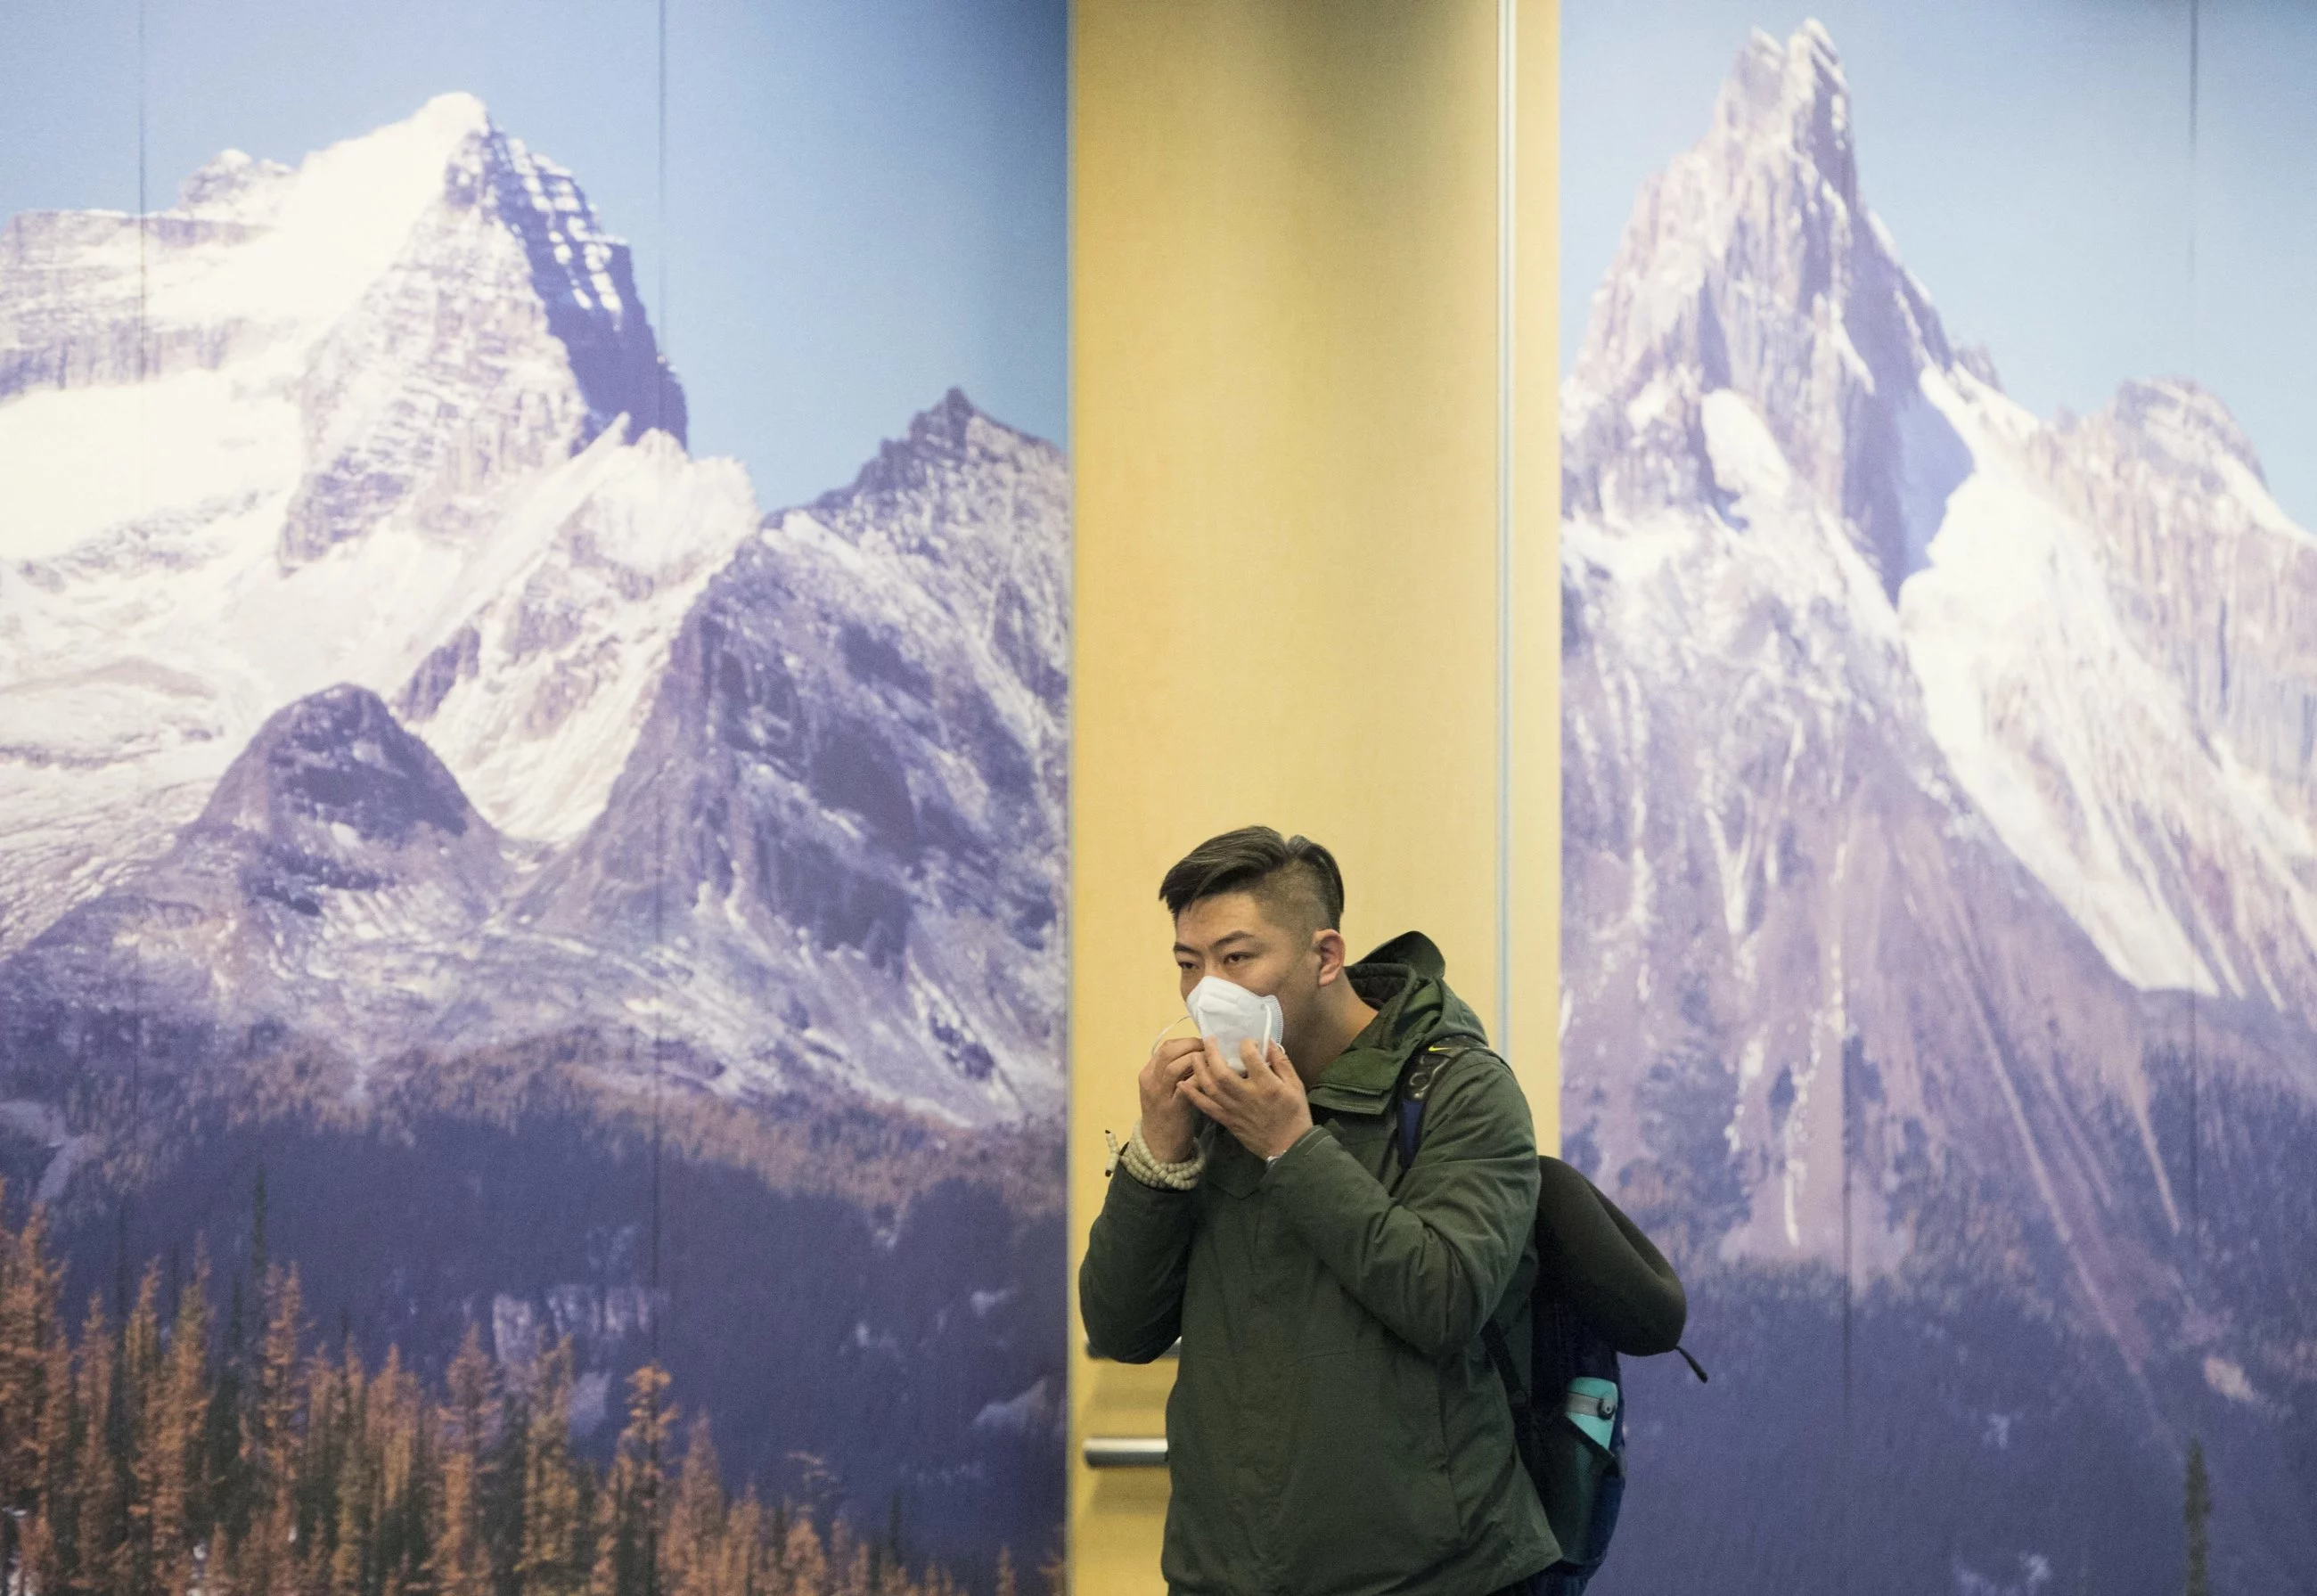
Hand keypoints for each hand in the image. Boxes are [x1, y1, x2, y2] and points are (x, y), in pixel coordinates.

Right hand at [1138, 1036, 1207, 1161]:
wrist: (1159, 1146)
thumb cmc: (1166, 1115)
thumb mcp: (1164, 1090)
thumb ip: (1175, 1072)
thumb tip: (1200, 1054)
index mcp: (1148, 1074)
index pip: (1166, 1047)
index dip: (1186, 1041)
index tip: (1203, 1043)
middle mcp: (1151, 1081)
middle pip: (1169, 1051)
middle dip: (1192, 1045)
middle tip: (1210, 1048)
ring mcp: (1160, 1095)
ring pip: (1175, 1066)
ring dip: (1196, 1059)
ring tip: (1213, 1061)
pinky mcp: (1173, 1108)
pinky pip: (1186, 1086)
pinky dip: (1199, 1078)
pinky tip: (1212, 1078)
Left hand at [1180, 1036, 1312, 1161]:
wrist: (1289, 1147)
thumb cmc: (1295, 1114)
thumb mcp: (1296, 1086)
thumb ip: (1282, 1063)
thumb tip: (1268, 1043)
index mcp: (1267, 1085)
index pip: (1250, 1058)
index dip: (1246, 1045)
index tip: (1247, 1041)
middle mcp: (1247, 1096)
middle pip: (1222, 1073)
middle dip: (1212, 1053)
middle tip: (1209, 1039)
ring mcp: (1234, 1109)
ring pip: (1210, 1088)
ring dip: (1199, 1069)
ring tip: (1194, 1055)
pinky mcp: (1227, 1120)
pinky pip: (1206, 1107)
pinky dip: (1192, 1095)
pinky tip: (1183, 1083)